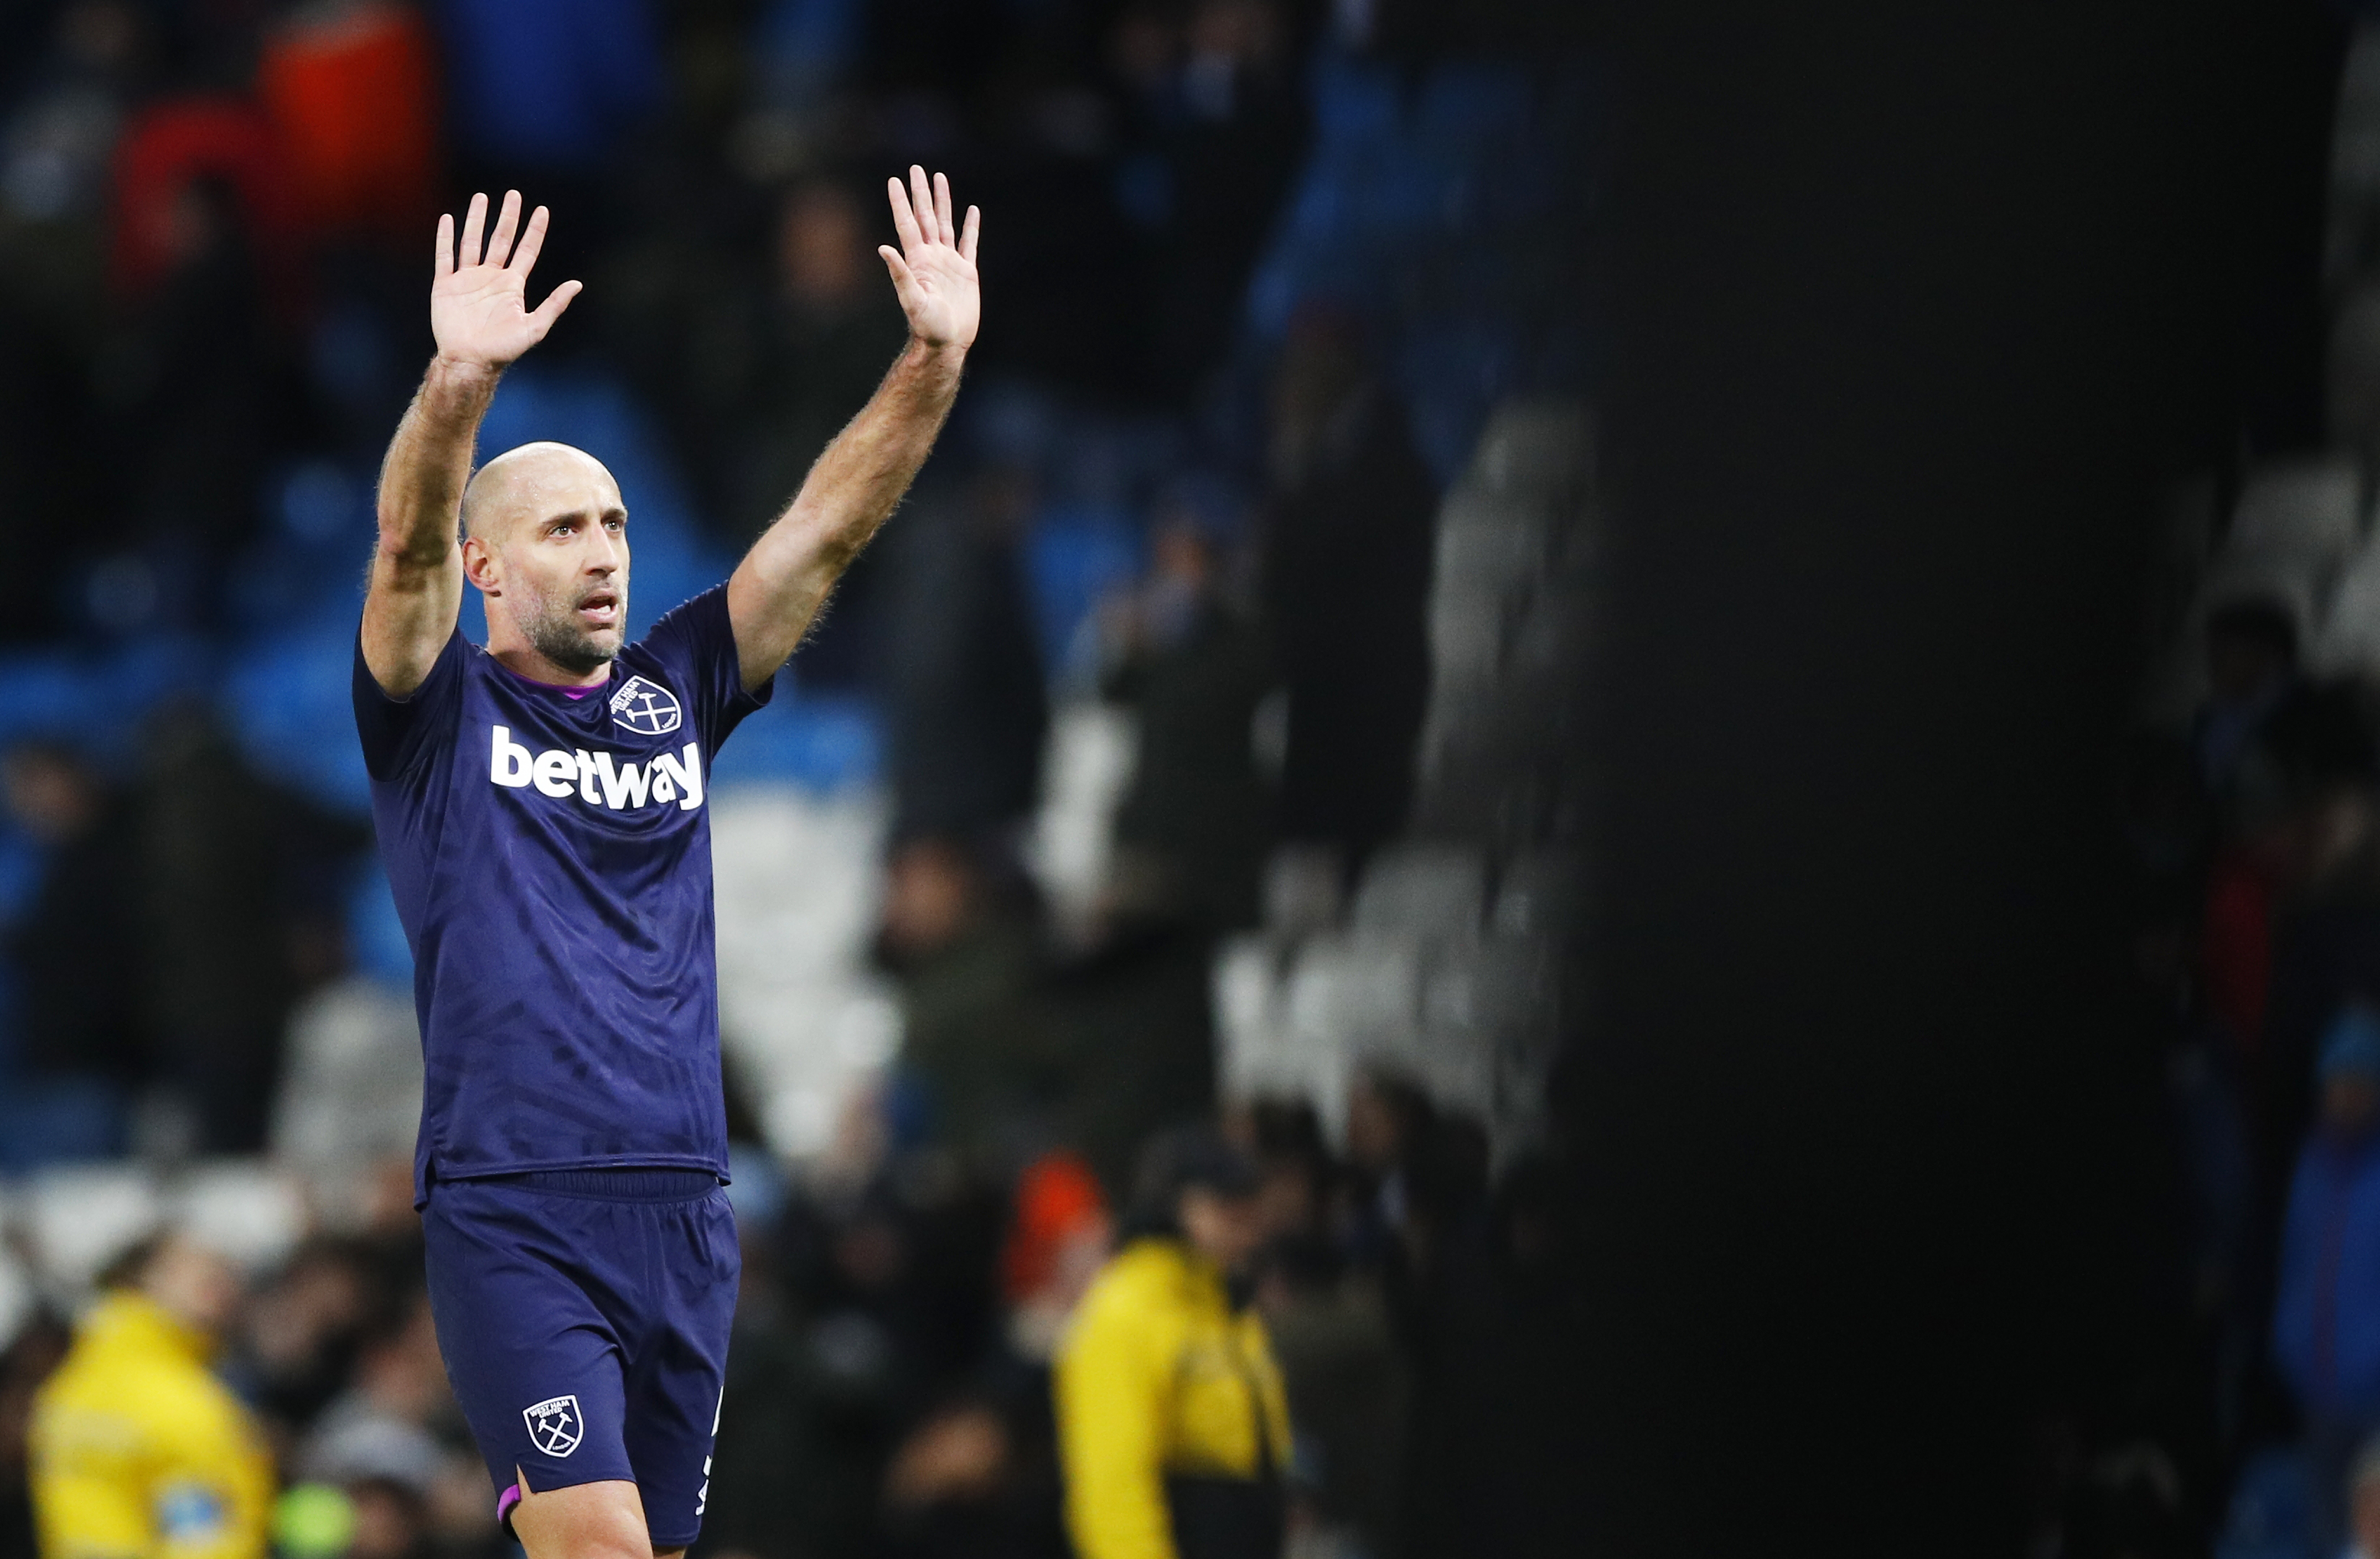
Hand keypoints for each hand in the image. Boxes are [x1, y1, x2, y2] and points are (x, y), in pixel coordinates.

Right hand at [430, 191, 580, 371]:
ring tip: (481, 198)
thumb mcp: (535, 327)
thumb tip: (577, 284)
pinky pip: (445, 257)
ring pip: (472, 242)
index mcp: (512, 285)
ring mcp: (468, 280)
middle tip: (513, 194)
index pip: (526, 250)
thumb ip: (554, 305)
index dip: (534, 231)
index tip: (542, 210)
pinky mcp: (446, 286)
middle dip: (508, 217)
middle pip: (501, 239)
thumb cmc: (503, 349)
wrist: (470, 361)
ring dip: (476, 220)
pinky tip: (448, 220)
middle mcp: (491, 277)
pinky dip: (446, 238)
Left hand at [880, 167, 980, 352]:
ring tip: (940, 179)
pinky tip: (972, 211)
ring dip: (942, 202)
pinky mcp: (966, 272)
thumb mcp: (911, 300)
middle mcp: (931, 256)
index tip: (894, 180)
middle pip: (925, 217)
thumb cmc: (927, 326)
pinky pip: (969, 244)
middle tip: (916, 169)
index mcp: (917, 260)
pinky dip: (971, 227)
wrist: (947, 343)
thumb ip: (900, 274)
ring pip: (946, 224)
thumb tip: (883, 248)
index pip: (907, 223)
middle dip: (921, 193)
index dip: (900, 201)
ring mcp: (949, 263)